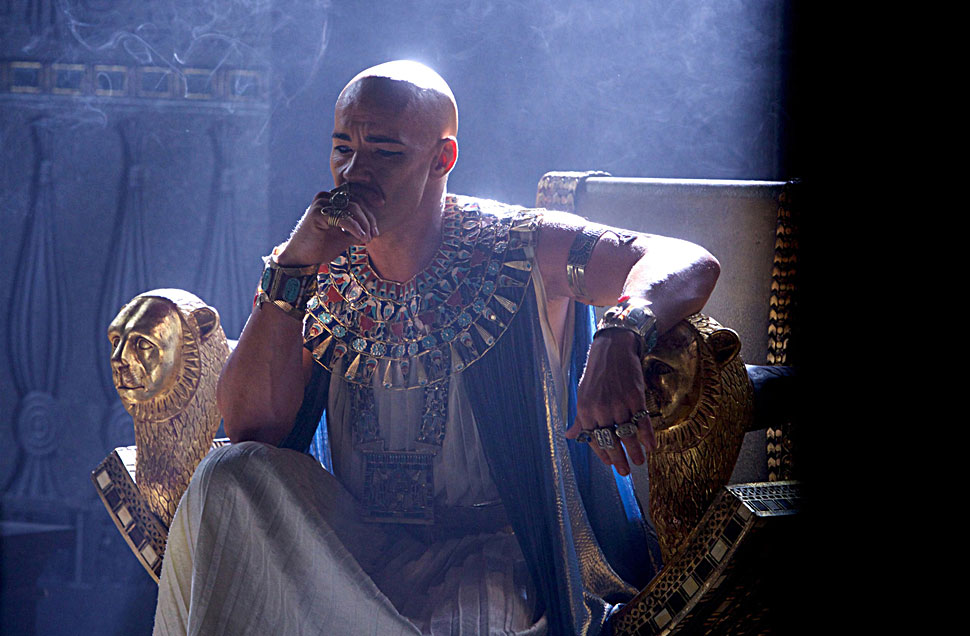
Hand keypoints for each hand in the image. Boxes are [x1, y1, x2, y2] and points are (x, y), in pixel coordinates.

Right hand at [275, 187, 379, 266]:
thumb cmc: (322, 246)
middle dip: (369, 218)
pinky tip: (361, 237)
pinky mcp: (316, 214)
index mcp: (331, 199)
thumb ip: (357, 229)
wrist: (302, 258)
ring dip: (364, 224)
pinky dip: (355, 228)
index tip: (381, 204)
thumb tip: (373, 229)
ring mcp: (320, 204)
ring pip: (352, 207)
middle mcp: (326, 197)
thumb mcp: (345, 236)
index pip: (355, 193)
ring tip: (368, 238)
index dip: (370, 196)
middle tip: (374, 234)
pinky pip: (342, 218)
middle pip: (356, 200)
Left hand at [565, 329, 656, 475]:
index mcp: (585, 410)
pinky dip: (648, 437)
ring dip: (635, 452)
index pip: (594, 440)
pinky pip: (642, 423)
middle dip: (619, 460)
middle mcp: (601, 409)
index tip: (610, 464)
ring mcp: (618, 404)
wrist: (613, 348)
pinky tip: (651, 447)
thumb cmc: (596, 373)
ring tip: (640, 462)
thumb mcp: (583, 395)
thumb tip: (569, 436)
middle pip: (611, 441)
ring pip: (628, 435)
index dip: (603, 454)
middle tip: (625, 472)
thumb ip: (580, 418)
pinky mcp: (635, 398)